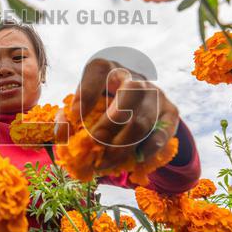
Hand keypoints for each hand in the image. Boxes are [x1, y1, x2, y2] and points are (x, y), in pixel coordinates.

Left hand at [54, 58, 179, 169]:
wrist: (136, 105)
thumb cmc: (100, 104)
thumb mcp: (82, 106)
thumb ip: (67, 118)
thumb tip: (61, 133)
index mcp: (108, 69)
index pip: (99, 69)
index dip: (86, 92)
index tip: (74, 117)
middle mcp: (134, 77)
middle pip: (132, 91)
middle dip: (112, 120)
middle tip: (95, 141)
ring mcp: (155, 94)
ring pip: (145, 119)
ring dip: (124, 145)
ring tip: (105, 162)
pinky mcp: (170, 111)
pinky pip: (162, 133)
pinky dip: (147, 150)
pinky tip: (134, 161)